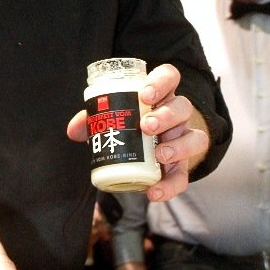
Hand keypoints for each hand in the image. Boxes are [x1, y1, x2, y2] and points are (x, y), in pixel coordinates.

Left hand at [66, 61, 209, 200]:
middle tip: (146, 126)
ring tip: (159, 155)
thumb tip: (73, 130)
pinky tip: (154, 191)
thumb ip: (92, 120)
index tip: (144, 95)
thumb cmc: (128, 126)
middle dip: (166, 116)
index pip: (169, 77)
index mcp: (159, 96)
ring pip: (195, 138)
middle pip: (182, 107)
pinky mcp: (183, 167)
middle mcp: (176, 116)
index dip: (160, 82)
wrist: (147, 152)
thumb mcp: (111, 118)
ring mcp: (183, 140)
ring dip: (178, 147)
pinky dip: (170, 186)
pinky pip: (184, 177)